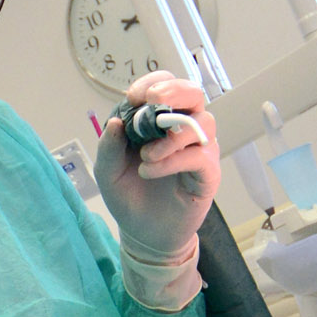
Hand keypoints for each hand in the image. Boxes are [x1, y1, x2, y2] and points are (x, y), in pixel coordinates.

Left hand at [93, 70, 220, 257]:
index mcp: (158, 120)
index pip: (165, 85)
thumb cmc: (129, 196)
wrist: (144, 233)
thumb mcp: (108, 171)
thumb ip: (109, 146)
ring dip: (171, 135)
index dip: (153, 83)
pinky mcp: (208, 173)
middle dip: (174, 92)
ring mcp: (199, 150)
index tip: (135, 96)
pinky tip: (151, 170)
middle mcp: (183, 129)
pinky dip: (173, 160)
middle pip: (193, 94)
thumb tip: (116, 121)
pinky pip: (200, 156)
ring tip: (147, 155)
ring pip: (203, 122)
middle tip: (153, 102)